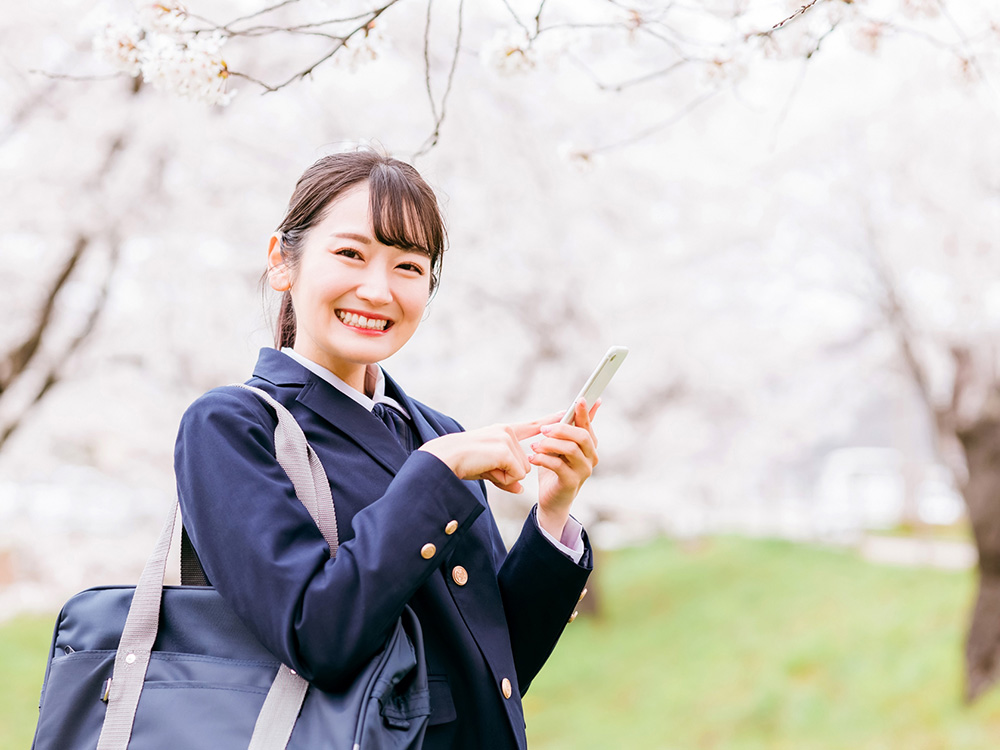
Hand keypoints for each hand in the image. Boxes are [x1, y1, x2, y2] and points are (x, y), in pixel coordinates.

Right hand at [419, 416, 552, 493]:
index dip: (548, 422)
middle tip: (487, 467)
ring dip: (505, 477)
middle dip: (509, 474)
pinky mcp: (505, 449)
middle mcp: (507, 432)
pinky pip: (516, 475)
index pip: (531, 426)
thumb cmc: (463, 464)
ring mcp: (506, 439)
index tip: (562, 414)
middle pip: (526, 464)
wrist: (446, 459)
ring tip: (485, 467)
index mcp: (503, 432)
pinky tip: (487, 470)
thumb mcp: (488, 470)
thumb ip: (506, 478)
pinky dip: (502, 479)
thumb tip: (522, 490)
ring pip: (522, 471)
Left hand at [529, 399, 599, 540]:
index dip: (584, 413)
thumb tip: (583, 403)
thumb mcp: (562, 445)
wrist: (553, 499)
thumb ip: (571, 427)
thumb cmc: (557, 468)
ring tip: (534, 445)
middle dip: (561, 429)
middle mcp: (591, 458)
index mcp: (589, 446)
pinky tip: (532, 457)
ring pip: (570, 449)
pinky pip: (558, 465)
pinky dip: (543, 459)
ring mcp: (583, 471)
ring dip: (549, 444)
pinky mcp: (571, 482)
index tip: (579, 399)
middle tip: (543, 429)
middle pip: (582, 436)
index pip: (588, 426)